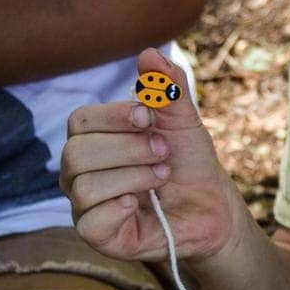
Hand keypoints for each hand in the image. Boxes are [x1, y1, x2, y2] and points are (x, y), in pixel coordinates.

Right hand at [61, 46, 241, 264]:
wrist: (213, 207)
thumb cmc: (190, 162)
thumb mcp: (183, 120)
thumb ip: (167, 87)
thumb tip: (149, 53)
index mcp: (93, 140)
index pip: (81, 120)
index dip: (115, 117)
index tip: (150, 119)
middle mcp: (81, 172)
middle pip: (77, 152)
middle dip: (130, 149)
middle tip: (163, 153)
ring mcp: (85, 206)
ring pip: (84, 185)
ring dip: (133, 177)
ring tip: (161, 177)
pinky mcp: (98, 236)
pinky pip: (90, 221)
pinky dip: (119, 207)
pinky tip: (139, 204)